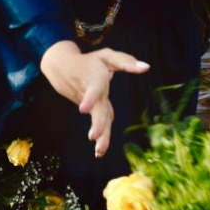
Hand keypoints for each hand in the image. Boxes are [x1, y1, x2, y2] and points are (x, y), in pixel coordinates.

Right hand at [40, 40, 150, 158]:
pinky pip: (98, 124)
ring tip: (100, 151)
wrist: (63, 68)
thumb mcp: (107, 56)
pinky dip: (100, 137)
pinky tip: (100, 152)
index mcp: (95, 80)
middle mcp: (93, 95)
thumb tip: (146, 67)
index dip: (89, 98)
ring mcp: (91, 104)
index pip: (93, 90)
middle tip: (94, 136)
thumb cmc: (90, 62)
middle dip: (96, 123)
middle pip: (95, 110)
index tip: (83, 109)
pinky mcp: (92, 111)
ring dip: (99, 135)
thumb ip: (126, 61)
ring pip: (97, 120)